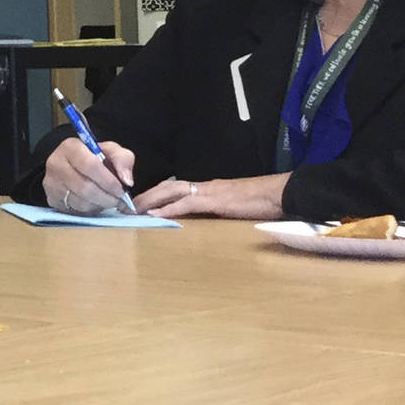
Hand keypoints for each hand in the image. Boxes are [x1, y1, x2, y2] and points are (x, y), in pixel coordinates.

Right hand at [39, 135, 135, 214]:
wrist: (72, 166)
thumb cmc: (94, 158)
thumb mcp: (110, 151)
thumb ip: (123, 160)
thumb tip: (127, 181)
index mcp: (70, 147)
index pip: (90, 166)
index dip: (109, 181)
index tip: (122, 190)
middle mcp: (56, 164)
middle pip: (85, 188)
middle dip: (107, 198)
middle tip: (119, 201)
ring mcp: (51, 183)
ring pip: (81, 202)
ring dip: (100, 205)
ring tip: (109, 201)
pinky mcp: (52, 199)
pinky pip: (75, 211)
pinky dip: (90, 210)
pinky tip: (96, 203)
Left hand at [137, 173, 288, 220]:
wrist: (278, 194)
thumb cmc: (260, 202)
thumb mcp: (232, 205)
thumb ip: (215, 208)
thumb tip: (202, 218)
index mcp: (206, 188)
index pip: (174, 188)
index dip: (156, 194)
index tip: (139, 202)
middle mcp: (203, 186)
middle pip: (166, 187)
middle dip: (146, 195)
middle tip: (127, 206)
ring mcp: (208, 192)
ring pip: (171, 192)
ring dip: (150, 200)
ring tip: (134, 209)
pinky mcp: (215, 200)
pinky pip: (187, 204)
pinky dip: (169, 209)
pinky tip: (156, 214)